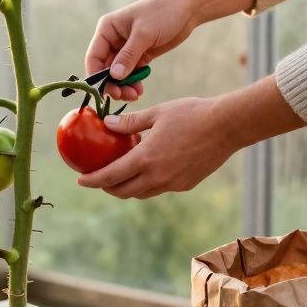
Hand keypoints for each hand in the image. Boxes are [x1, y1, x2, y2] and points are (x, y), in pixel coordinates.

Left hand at [77, 76, 304, 198]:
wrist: (227, 126)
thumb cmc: (191, 114)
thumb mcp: (157, 113)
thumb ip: (130, 122)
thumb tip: (107, 125)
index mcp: (146, 159)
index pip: (110, 176)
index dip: (92, 181)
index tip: (79, 181)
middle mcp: (157, 177)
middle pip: (123, 191)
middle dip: (107, 187)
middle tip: (98, 178)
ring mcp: (172, 183)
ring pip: (141, 193)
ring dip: (127, 188)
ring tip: (120, 175)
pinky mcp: (185, 184)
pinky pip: (159, 189)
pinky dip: (147, 183)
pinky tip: (147, 169)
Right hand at [85, 0, 199, 101]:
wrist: (187, 8)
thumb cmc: (163, 12)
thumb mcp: (144, 34)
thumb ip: (128, 55)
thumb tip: (114, 76)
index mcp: (107, 29)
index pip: (94, 57)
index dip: (96, 76)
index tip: (105, 91)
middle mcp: (113, 39)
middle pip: (104, 69)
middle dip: (113, 84)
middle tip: (123, 96)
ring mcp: (126, 48)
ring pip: (118, 74)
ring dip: (123, 86)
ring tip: (135, 94)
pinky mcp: (139, 55)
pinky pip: (131, 73)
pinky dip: (133, 83)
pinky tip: (139, 90)